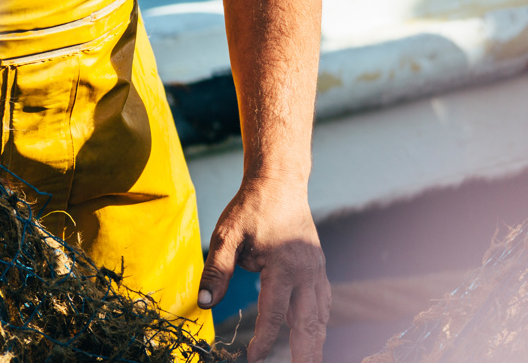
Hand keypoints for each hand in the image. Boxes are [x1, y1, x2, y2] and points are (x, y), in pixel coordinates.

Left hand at [199, 178, 330, 362]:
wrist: (280, 182)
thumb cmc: (251, 208)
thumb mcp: (227, 234)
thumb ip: (217, 269)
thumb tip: (204, 302)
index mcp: (285, 266)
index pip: (273, 313)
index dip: (263, 340)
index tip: (252, 360)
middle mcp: (307, 271)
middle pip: (308, 323)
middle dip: (305, 353)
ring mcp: (317, 270)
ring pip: (320, 316)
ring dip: (316, 342)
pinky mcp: (318, 268)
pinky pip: (323, 303)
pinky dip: (319, 324)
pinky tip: (314, 338)